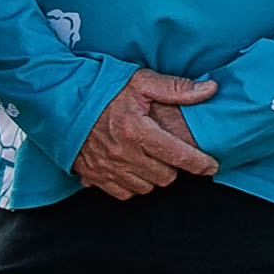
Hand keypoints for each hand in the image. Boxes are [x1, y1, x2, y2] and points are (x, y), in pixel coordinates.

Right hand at [72, 72, 222, 201]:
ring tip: (151, 157)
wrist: (61, 99)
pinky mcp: (92, 175)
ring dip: (153, 175)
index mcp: (137, 131)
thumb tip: (210, 89)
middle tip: (171, 151)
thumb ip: (177, 88)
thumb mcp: (141, 81)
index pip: (179, 156)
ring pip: (146, 187)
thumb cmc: (103, 88)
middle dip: (173, 166)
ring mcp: (106, 168)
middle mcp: (122, 154)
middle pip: (165, 177)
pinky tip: (133, 167)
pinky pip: (123, 192)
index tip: (212, 165)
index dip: (201, 163)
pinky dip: (132, 183)